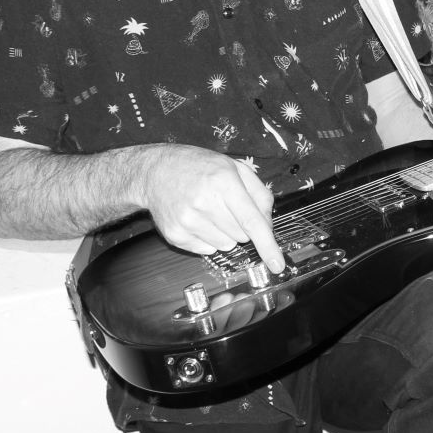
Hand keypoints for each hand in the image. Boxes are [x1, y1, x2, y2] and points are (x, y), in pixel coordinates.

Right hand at [135, 145, 284, 272]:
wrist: (155, 171)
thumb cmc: (199, 167)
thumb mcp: (234, 167)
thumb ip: (259, 194)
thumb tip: (268, 225)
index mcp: (223, 181)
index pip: (251, 221)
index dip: (267, 245)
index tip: (277, 265)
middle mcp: (204, 202)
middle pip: (242, 236)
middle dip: (241, 226)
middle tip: (226, 206)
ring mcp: (187, 221)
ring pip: (226, 245)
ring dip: (225, 234)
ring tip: (209, 211)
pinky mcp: (175, 235)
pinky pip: (207, 250)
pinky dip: (208, 239)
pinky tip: (197, 219)